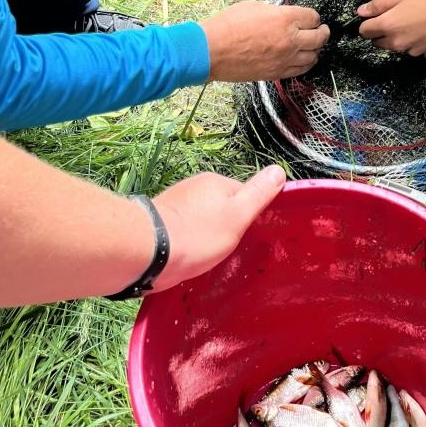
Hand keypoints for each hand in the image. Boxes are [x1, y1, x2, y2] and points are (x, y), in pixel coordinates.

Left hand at [151, 165, 285, 291]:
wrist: (146, 252)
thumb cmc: (198, 234)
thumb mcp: (237, 215)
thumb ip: (259, 193)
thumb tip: (279, 169)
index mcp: (216, 182)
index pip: (244, 194)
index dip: (250, 215)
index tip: (250, 235)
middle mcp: (195, 187)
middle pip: (222, 206)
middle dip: (227, 225)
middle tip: (230, 249)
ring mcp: (176, 203)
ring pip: (202, 218)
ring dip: (206, 234)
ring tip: (208, 256)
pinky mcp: (161, 222)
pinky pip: (185, 230)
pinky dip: (190, 241)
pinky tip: (189, 257)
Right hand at [200, 2, 328, 80]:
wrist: (211, 51)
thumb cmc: (228, 26)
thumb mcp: (254, 7)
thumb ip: (276, 12)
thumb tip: (285, 16)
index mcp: (285, 19)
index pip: (312, 17)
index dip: (312, 16)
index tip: (311, 17)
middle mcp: (290, 40)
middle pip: (319, 37)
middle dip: (322, 32)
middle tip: (322, 30)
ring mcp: (285, 59)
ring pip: (313, 56)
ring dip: (316, 50)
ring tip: (314, 46)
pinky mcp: (277, 73)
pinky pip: (301, 70)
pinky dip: (305, 64)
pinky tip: (304, 60)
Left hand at [357, 0, 425, 57]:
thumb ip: (379, 3)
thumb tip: (361, 12)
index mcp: (388, 26)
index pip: (364, 31)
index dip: (366, 23)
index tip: (374, 16)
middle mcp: (398, 43)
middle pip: (379, 43)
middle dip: (382, 32)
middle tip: (396, 17)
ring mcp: (414, 51)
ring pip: (398, 47)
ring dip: (400, 38)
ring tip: (415, 22)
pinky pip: (416, 50)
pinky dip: (417, 42)